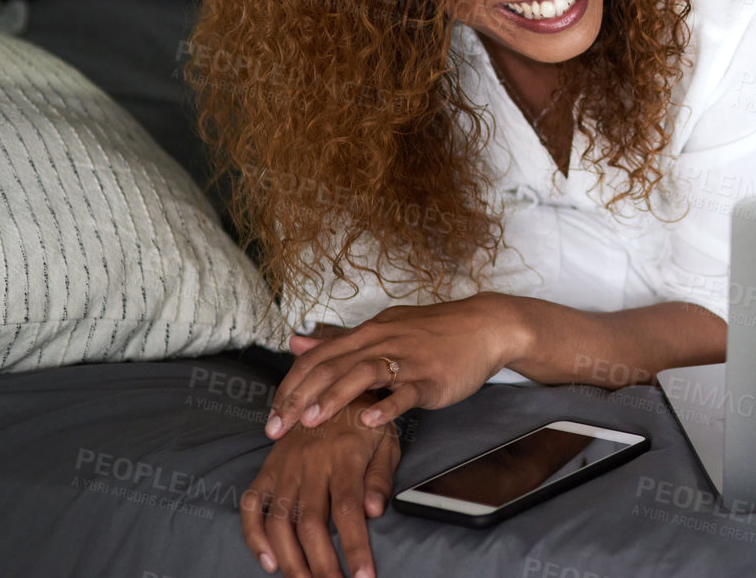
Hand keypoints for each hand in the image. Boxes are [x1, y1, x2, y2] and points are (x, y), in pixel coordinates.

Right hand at [241, 398, 398, 577]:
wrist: (333, 385)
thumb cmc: (366, 420)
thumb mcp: (386, 440)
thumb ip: (380, 477)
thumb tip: (375, 512)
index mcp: (344, 456)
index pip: (347, 510)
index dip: (355, 547)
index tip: (365, 577)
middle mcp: (310, 463)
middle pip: (311, 523)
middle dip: (322, 565)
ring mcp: (284, 467)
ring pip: (280, 521)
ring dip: (290, 560)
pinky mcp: (267, 469)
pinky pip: (252, 506)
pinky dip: (254, 537)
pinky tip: (269, 562)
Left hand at [267, 294, 534, 440]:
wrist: (485, 326)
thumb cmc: (434, 332)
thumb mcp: (383, 328)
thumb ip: (338, 340)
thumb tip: (296, 343)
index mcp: (367, 333)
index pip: (316, 358)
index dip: (289, 387)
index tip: (271, 416)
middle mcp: (381, 342)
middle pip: (330, 368)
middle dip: (298, 399)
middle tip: (275, 429)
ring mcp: (407, 360)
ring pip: (362, 375)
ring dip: (333, 398)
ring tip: (309, 422)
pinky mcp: (431, 378)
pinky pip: (406, 392)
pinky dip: (386, 406)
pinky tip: (368, 423)